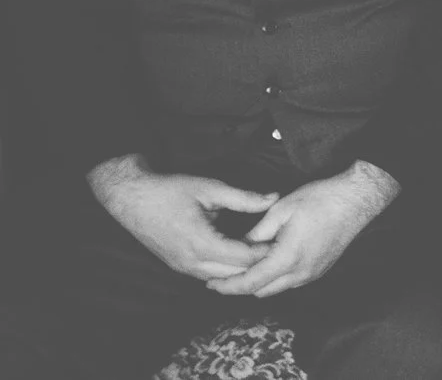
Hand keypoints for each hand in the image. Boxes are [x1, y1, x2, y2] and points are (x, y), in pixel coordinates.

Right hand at [88, 155, 276, 282]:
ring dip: (241, 269)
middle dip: (257, 264)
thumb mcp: (210, 188)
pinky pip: (208, 275)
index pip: (242, 259)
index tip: (284, 241)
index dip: (265, 252)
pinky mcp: (178, 266)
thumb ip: (244, 198)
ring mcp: (182, 268)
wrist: (131, 198)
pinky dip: (226, 269)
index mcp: (200, 244)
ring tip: (263, 252)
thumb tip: (274, 198)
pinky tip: (240, 255)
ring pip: (221, 278)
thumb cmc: (170, 190)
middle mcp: (190, 262)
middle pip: (234, 274)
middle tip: (280, 249)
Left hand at [209, 162, 397, 297]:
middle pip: (260, 291)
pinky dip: (275, 277)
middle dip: (239, 287)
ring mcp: (312, 273)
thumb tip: (239, 246)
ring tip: (242, 268)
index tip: (210, 284)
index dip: (227, 286)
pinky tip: (268, 261)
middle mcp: (300, 273)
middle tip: (221, 275)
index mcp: (287, 259)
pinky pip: (290, 282)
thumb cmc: (320, 199)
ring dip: (258, 282)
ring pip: (276, 288)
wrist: (357, 198)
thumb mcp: (281, 209)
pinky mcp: (320, 269)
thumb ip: (257, 232)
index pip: (249, 283)